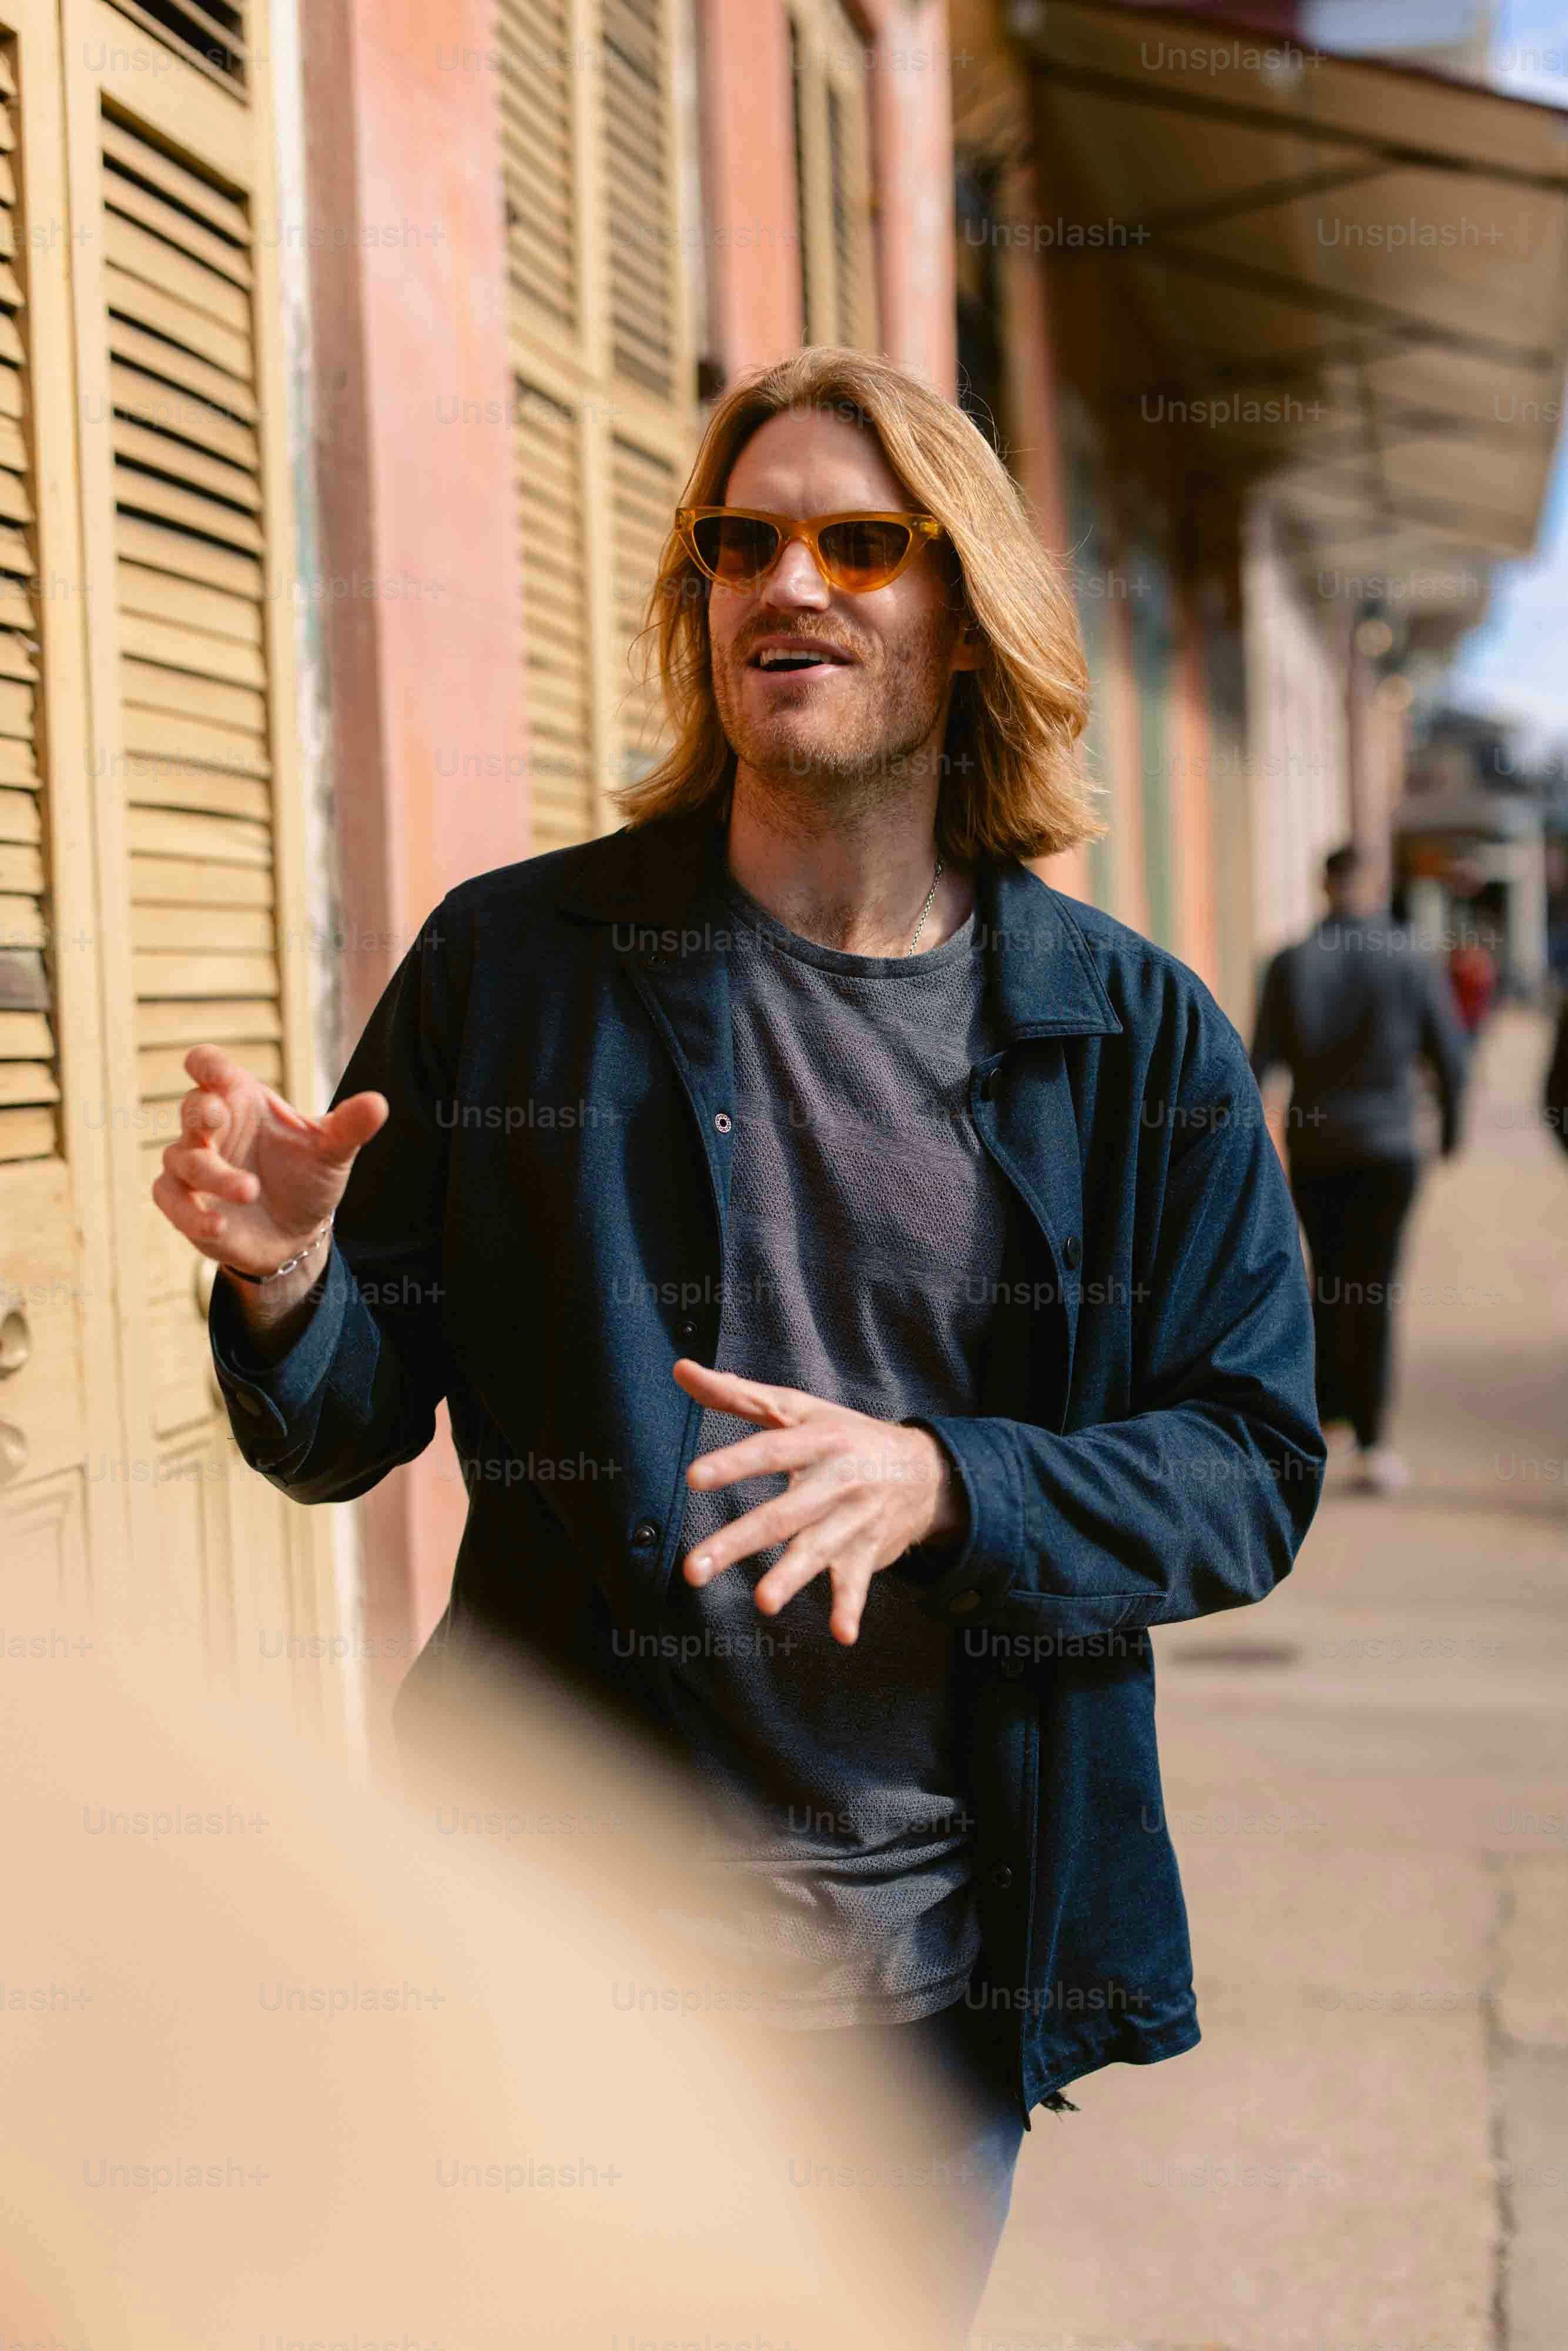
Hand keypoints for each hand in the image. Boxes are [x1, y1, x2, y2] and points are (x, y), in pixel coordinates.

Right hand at [151, 1043, 387, 1277]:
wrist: (297, 1233)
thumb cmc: (306, 1177)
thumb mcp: (332, 1151)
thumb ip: (350, 1126)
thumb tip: (380, 1102)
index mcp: (240, 1099)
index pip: (209, 1067)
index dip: (208, 1065)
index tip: (222, 1075)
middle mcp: (211, 1128)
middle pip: (192, 1106)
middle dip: (202, 1110)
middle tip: (219, 1116)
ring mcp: (192, 1164)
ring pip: (183, 1158)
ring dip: (213, 1174)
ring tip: (250, 1191)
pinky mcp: (183, 1202)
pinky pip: (171, 1201)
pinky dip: (192, 1213)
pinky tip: (220, 1226)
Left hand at [674, 1362, 964, 1645]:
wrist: (924, 1470)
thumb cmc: (845, 1434)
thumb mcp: (799, 1408)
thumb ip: (737, 1394)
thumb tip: (681, 1369)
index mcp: (817, 1440)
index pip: (771, 1451)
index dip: (734, 1463)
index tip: (694, 1478)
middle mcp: (836, 1481)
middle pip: (782, 1514)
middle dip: (738, 1541)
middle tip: (693, 1570)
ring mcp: (853, 1520)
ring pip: (816, 1550)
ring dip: (791, 1578)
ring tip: (764, 1603)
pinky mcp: (867, 1553)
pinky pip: (857, 1583)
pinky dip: (851, 1608)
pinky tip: (841, 1634)